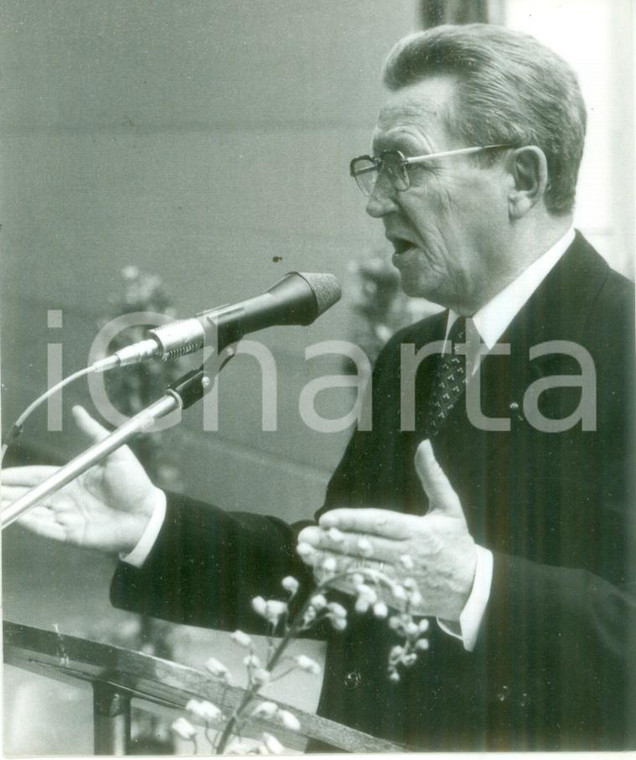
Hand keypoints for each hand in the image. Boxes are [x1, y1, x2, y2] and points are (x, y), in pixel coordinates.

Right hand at [1, 406, 161, 554]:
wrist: (148, 513)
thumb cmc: (135, 484)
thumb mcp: (115, 453)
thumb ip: (93, 432)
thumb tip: (77, 410)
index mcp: (72, 480)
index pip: (37, 477)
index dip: (16, 476)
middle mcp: (65, 499)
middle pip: (29, 495)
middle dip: (6, 493)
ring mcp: (67, 518)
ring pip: (32, 512)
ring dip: (12, 508)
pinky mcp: (72, 535)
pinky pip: (46, 530)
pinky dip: (30, 523)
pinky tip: (14, 515)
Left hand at [297, 440, 476, 620]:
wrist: (475, 588)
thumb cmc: (458, 543)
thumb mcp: (450, 507)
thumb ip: (433, 476)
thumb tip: (423, 444)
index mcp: (417, 532)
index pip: (379, 523)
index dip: (351, 521)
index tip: (326, 518)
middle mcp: (407, 555)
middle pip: (364, 548)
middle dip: (332, 542)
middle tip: (304, 538)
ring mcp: (402, 579)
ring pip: (362, 570)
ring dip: (331, 563)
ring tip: (306, 556)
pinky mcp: (398, 598)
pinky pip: (368, 590)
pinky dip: (345, 584)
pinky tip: (323, 576)